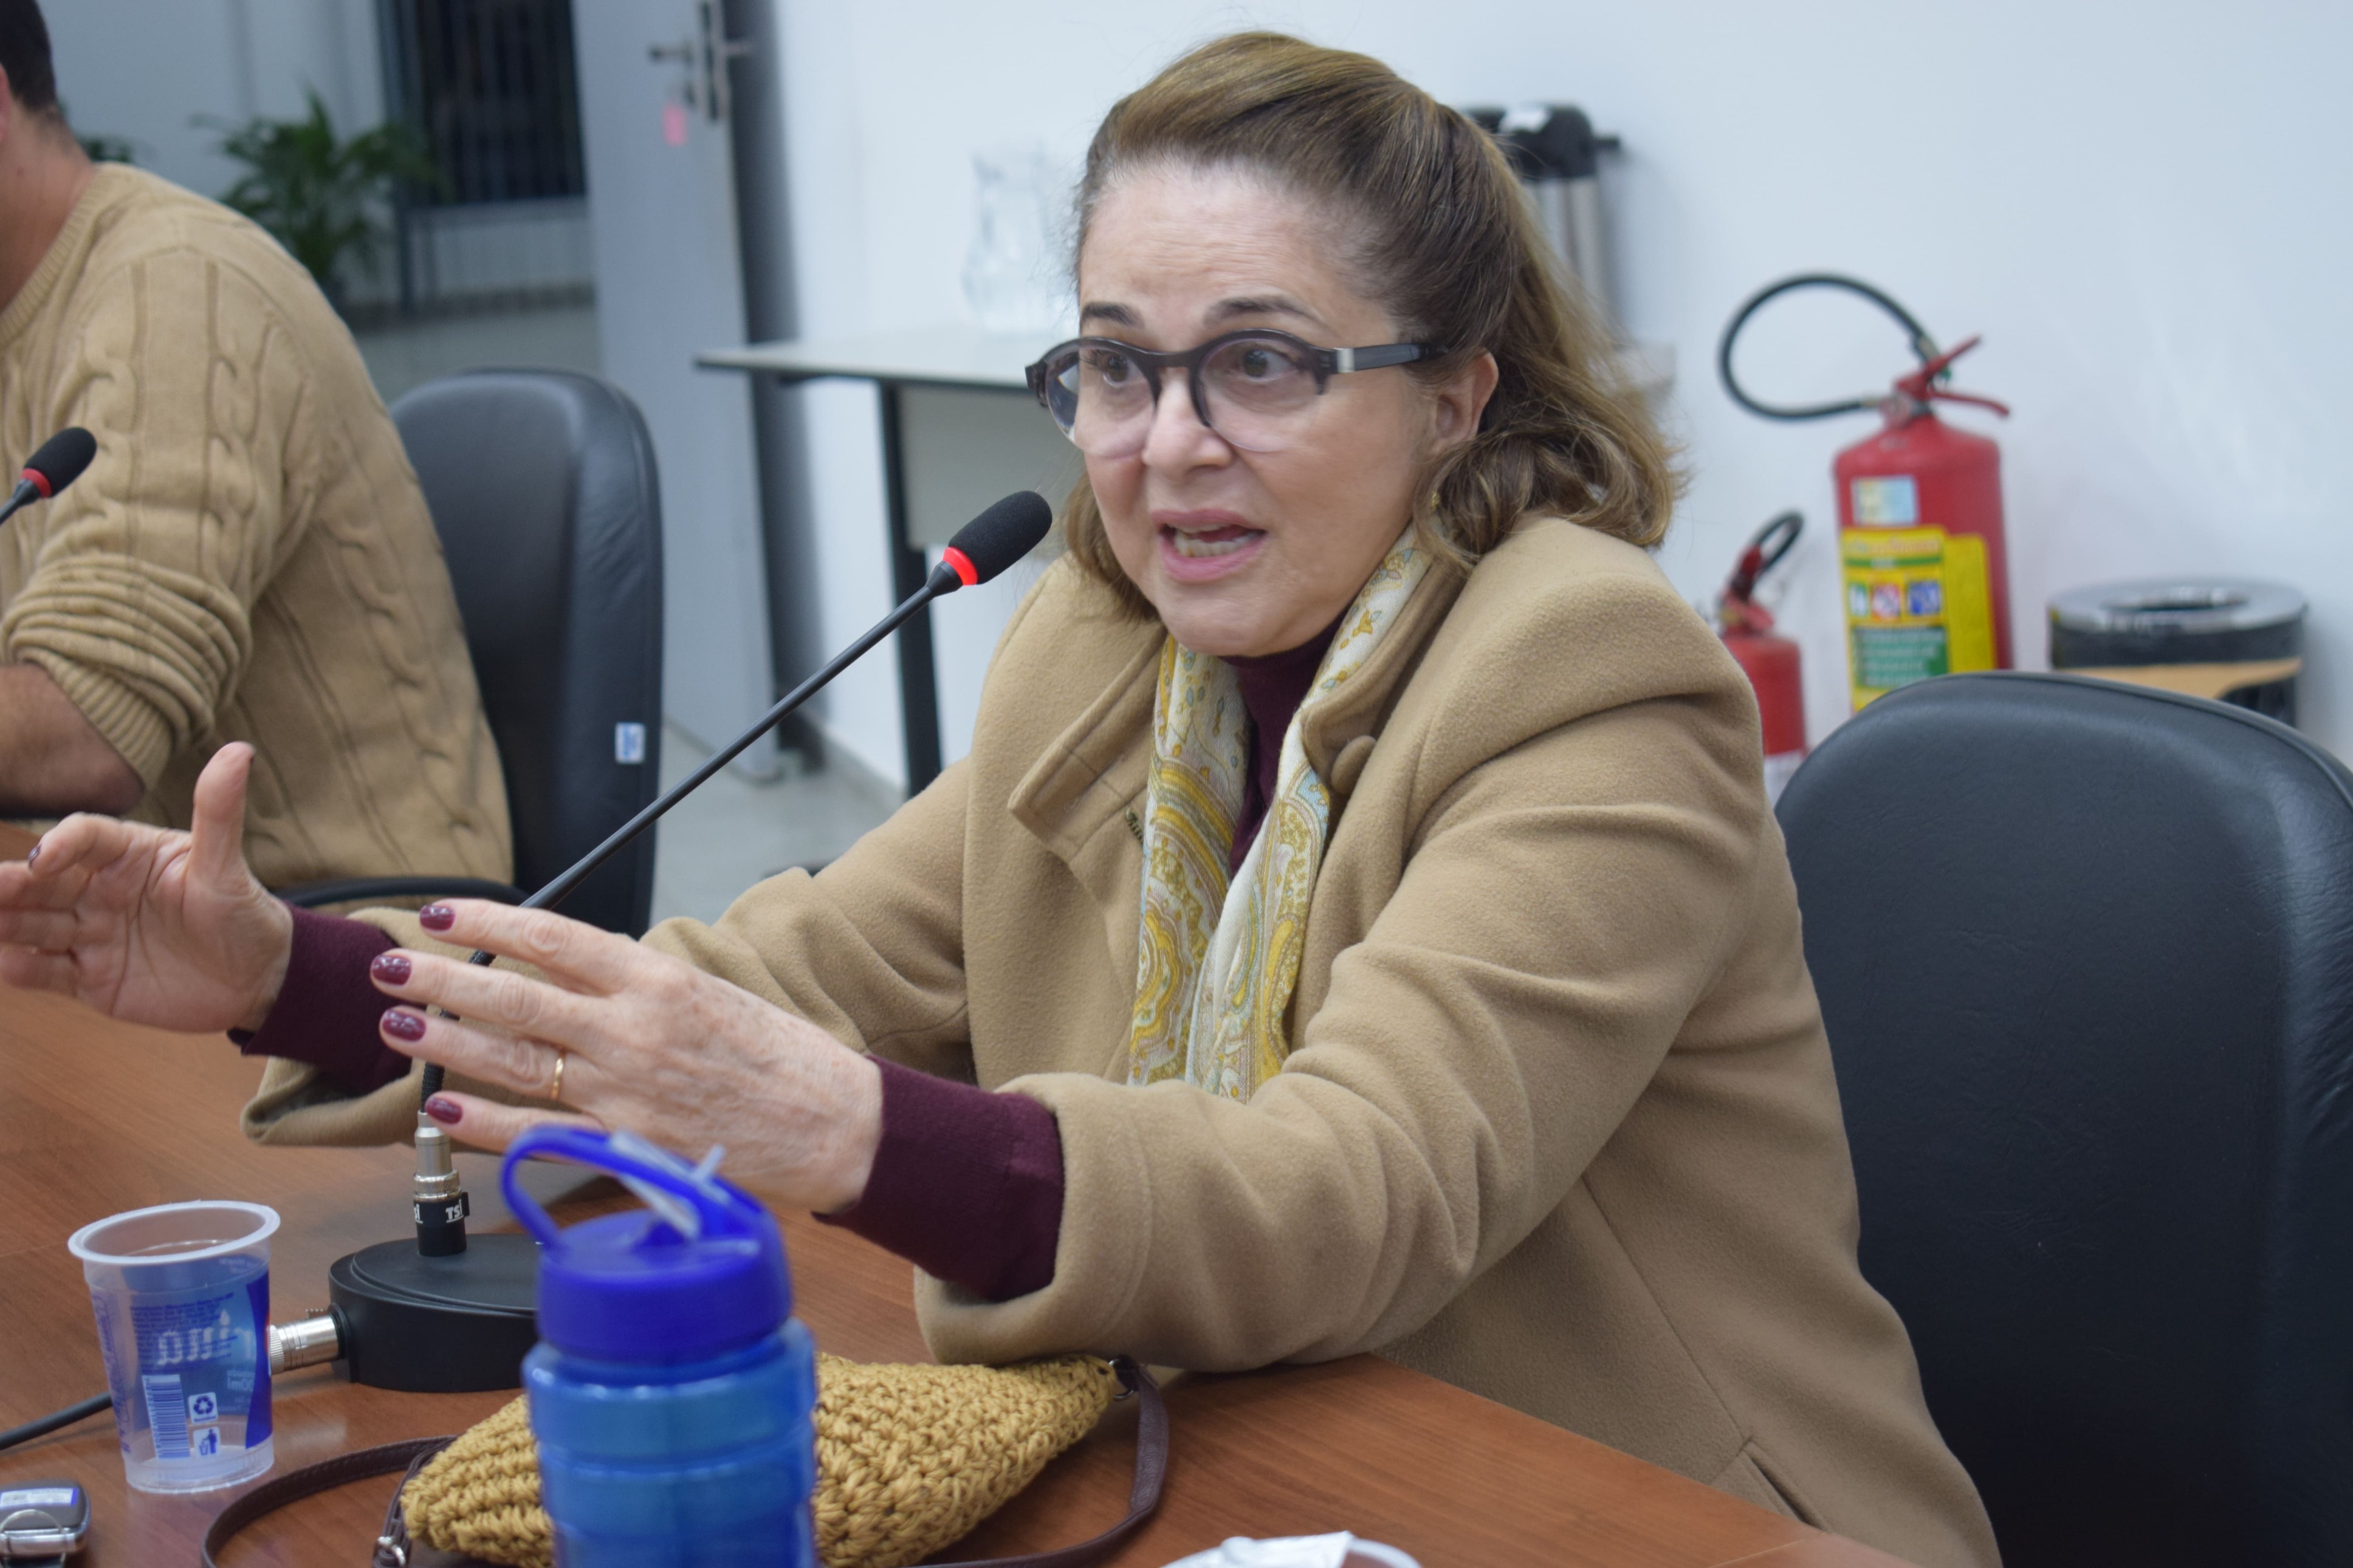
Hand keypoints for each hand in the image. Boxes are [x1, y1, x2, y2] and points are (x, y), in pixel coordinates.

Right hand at [0, 743, 290, 1032]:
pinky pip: (49, 971)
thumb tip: (239, 750)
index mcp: (130, 854)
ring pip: (37, 924)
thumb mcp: (227, 866)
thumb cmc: (243, 913)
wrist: (257, 978)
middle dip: (13, 884)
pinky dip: (26, 968)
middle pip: (46, 883)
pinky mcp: (91, 977)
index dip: (63, 843)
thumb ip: (220, 814)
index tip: (45, 860)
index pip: (86, 837)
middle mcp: (101, 890)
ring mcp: (92, 933)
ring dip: (8, 922)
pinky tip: (8, 964)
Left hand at [368, 899, 882, 1212]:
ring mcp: (625, 1089)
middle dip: (442, 980)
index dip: (487, 922)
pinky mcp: (627, 1144)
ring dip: (447, 1042)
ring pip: (515, 1059)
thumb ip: (637, 986)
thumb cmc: (780, 1057)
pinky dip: (484, 1122)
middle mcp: (633, 1028)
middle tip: (390, 968)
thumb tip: (570, 974)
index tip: (442, 914)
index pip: (552, 936)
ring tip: (397, 1027)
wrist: (832, 1122)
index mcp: (657, 979)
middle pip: (516, 995)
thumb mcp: (710, 993)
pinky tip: (442, 1109)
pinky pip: (539, 1132)